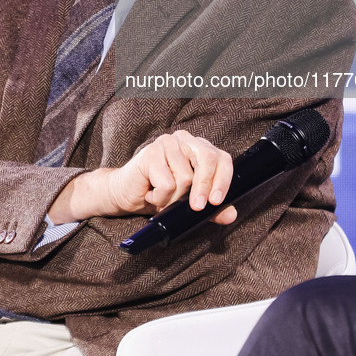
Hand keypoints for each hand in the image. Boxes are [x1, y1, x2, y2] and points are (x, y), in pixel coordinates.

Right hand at [105, 130, 235, 224]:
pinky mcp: (151, 152)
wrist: (125, 194)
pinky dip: (161, 198)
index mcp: (198, 147)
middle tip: (197, 207)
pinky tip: (152, 194)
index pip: (221, 158)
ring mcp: (167, 143)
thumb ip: (211, 208)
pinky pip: (167, 184)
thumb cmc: (159, 193)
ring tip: (163, 198)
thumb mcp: (189, 202)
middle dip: (204, 187)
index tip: (217, 201)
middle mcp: (185, 140)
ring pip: (186, 177)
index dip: (223, 179)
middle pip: (208, 159)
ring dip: (174, 198)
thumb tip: (231, 215)